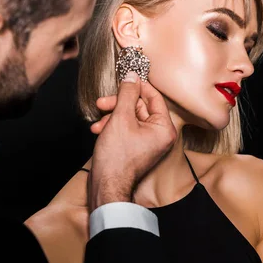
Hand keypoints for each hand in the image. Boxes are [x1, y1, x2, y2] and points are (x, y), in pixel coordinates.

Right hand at [88, 72, 175, 211]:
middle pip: (139, 107)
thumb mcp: (121, 118)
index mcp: (164, 128)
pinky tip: (98, 130)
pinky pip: (125, 129)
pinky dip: (112, 127)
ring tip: (98, 122)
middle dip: (118, 104)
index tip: (125, 78)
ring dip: (111, 116)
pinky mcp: (135, 148)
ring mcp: (147, 143)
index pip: (154, 97)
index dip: (138, 86)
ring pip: (129, 118)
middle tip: (103, 102)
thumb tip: (132, 76)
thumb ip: (127, 94)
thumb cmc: (117, 158)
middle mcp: (159, 135)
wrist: (106, 186)